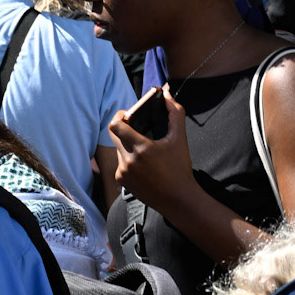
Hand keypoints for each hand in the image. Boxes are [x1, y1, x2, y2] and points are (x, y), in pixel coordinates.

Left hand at [108, 88, 197, 214]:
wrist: (177, 199)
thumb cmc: (180, 169)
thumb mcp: (180, 139)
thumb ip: (175, 113)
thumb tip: (167, 95)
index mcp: (141, 148)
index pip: (116, 125)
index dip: (119, 116)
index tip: (127, 114)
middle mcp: (128, 160)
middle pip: (114, 135)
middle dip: (124, 129)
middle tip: (137, 128)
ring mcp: (123, 172)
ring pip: (118, 149)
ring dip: (127, 145)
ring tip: (144, 149)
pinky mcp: (121, 181)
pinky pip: (120, 163)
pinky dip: (129, 159)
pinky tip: (143, 164)